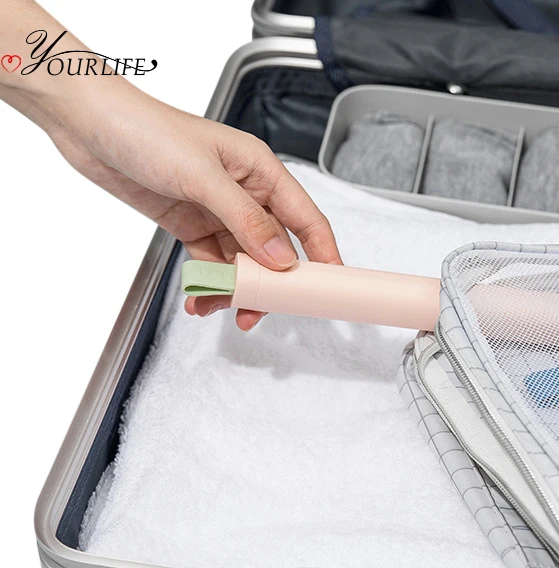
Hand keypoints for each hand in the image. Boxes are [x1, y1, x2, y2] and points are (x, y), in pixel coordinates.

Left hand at [48, 85, 341, 329]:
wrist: (89, 126)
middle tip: (262, 310)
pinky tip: (200, 298)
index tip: (330, 286)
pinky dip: (209, 284)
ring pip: (243, 263)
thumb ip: (246, 220)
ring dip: (234, 289)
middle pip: (275, 250)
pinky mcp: (193, 225)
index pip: (306, 220)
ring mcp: (219, 212)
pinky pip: (212, 264)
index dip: (323, 254)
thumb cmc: (147, 131)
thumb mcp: (203, 177)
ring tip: (219, 307)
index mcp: (261, 172)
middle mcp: (246, 194)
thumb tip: (280, 258)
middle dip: (270, 284)